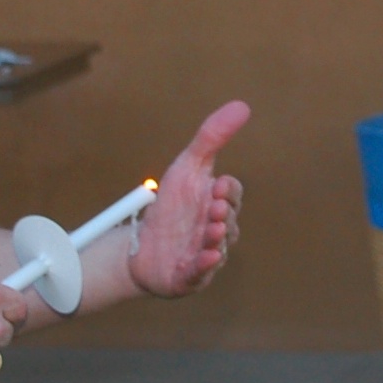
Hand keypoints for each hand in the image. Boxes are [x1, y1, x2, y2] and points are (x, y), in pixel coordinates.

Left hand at [129, 101, 249, 297]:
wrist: (140, 247)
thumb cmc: (169, 207)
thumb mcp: (186, 167)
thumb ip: (211, 138)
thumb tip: (242, 106)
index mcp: (216, 203)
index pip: (232, 194)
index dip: (228, 190)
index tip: (218, 184)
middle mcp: (216, 229)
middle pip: (228, 221)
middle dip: (223, 213)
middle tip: (215, 206)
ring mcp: (204, 254)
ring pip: (217, 248)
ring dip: (216, 239)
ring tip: (212, 230)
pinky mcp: (189, 276)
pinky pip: (200, 273)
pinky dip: (204, 267)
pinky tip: (205, 257)